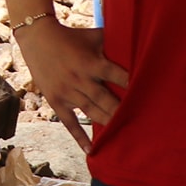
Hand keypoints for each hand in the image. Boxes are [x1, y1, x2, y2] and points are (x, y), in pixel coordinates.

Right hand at [13, 18, 128, 150]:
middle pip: (105, 99)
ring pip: (91, 112)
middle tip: (141, 121)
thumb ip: (114, 41)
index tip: (147, 94)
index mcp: (91, 62)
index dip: (131, 84)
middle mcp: (79, 79)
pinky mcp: (56, 101)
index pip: (116, 75)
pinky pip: (69, 122)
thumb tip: (139, 39)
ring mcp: (67, 92)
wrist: (37, 38)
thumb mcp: (93, 36)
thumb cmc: (71, 36)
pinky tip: (91, 149)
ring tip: (124, 134)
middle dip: (122, 110)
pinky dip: (79, 137)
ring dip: (107, 123)